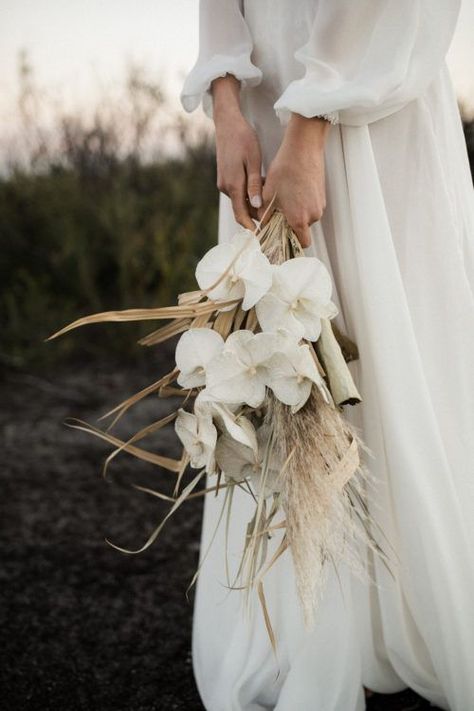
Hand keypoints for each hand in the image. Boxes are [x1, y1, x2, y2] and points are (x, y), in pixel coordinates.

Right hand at [211, 75, 262, 229]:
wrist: (227, 123)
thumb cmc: (243, 138)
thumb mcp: (253, 160)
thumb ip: (254, 184)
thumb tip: (257, 206)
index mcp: (233, 185)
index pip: (241, 215)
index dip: (252, 228)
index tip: (263, 237)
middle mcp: (226, 187)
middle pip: (242, 210)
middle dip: (256, 218)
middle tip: (276, 224)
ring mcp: (224, 183)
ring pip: (241, 201)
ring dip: (255, 206)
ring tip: (274, 208)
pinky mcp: (226, 178)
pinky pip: (239, 193)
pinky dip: (250, 196)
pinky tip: (264, 192)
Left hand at [258, 113, 330, 246]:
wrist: (303, 148)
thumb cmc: (284, 171)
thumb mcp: (268, 195)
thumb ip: (264, 216)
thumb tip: (261, 226)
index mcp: (299, 219)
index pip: (301, 243)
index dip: (292, 244)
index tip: (282, 240)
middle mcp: (313, 215)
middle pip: (302, 229)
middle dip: (290, 225)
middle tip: (277, 214)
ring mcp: (320, 204)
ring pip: (306, 216)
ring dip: (295, 212)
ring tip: (283, 198)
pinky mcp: (321, 194)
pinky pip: (310, 205)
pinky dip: (301, 203)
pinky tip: (291, 189)